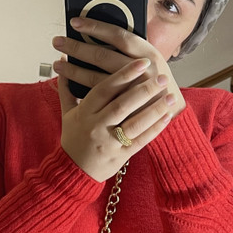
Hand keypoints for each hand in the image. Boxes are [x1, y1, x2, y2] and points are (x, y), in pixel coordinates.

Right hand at [52, 18, 185, 181]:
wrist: (73, 171)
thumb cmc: (74, 139)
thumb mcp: (67, 113)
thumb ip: (67, 87)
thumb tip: (63, 60)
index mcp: (84, 113)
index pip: (105, 89)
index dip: (124, 74)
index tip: (141, 62)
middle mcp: (96, 126)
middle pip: (122, 104)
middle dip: (144, 89)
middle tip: (161, 76)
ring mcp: (109, 142)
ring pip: (134, 123)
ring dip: (154, 108)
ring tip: (170, 96)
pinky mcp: (120, 156)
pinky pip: (140, 141)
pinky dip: (154, 129)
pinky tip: (167, 117)